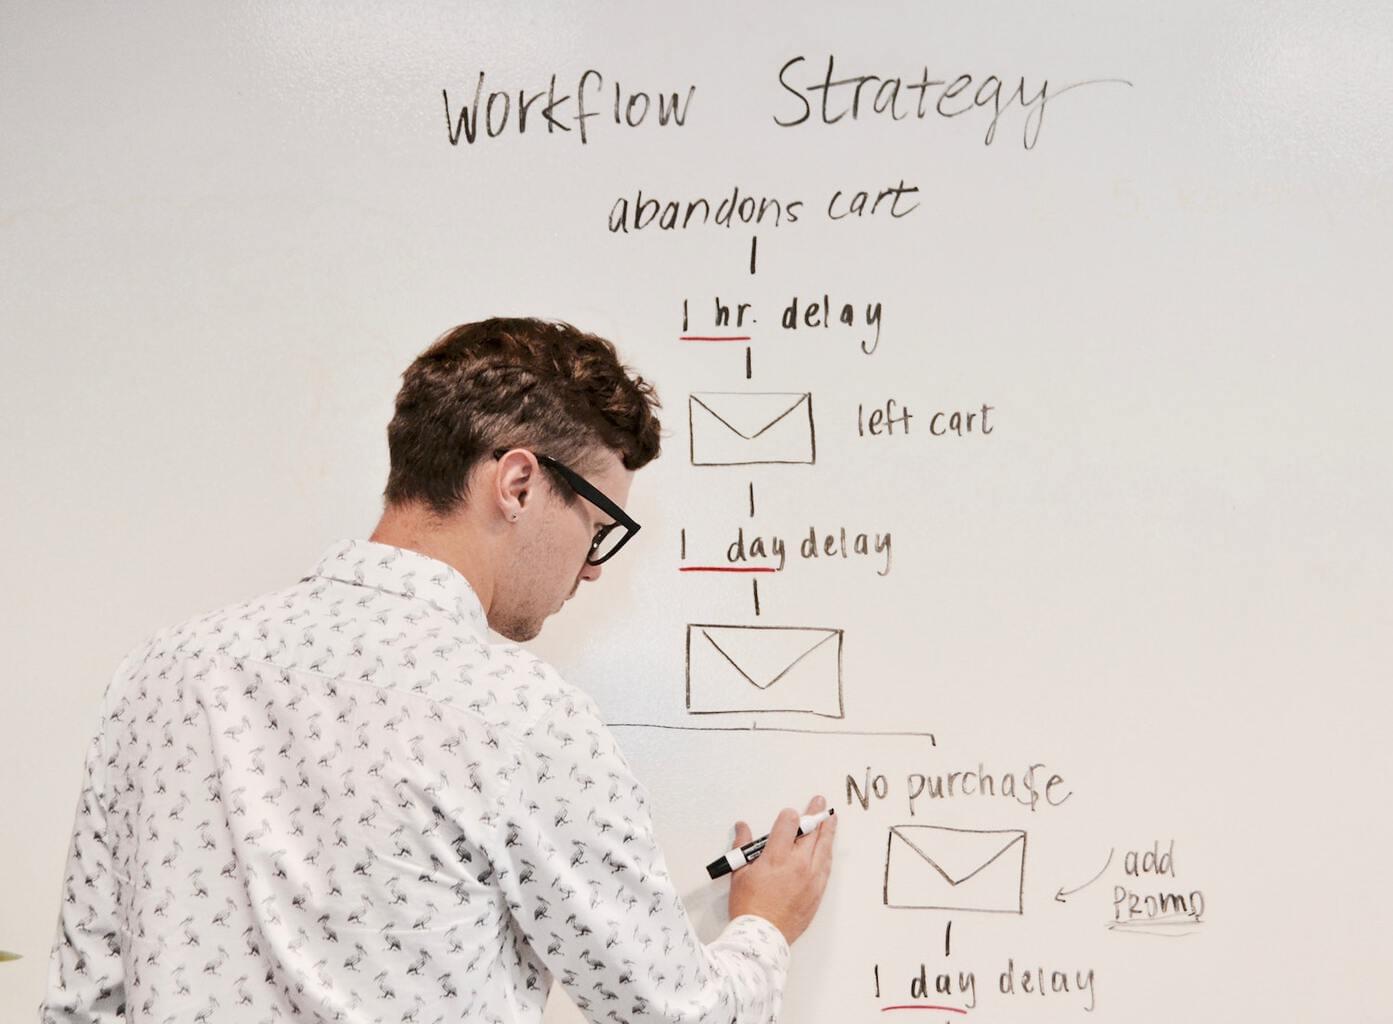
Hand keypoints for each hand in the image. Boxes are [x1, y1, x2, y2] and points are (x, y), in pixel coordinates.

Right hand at [727, 794, 836, 944]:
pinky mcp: (817, 892)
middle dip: (815, 814)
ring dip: (828, 831)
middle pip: (811, 832)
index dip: (789, 816)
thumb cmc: (748, 906)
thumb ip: (742, 847)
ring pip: (824, 848)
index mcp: (776, 857)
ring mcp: (811, 878)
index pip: (789, 824)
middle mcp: (798, 864)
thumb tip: (742, 827)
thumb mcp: (739, 874)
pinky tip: (829, 848)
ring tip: (831, 819)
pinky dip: (828, 854)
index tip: (790, 814)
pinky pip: (827, 867)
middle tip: (820, 803)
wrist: (762, 937)